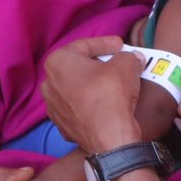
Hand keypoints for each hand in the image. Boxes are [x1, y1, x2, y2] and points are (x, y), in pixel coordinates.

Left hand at [41, 38, 147, 153]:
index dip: (106, 43)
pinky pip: (78, 108)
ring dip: (92, 84)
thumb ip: (128, 56)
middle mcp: (49, 83)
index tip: (120, 45)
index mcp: (57, 62)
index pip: (85, 45)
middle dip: (97, 64)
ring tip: (112, 84)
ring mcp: (53, 107)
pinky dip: (90, 103)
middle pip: (78, 67)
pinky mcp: (62, 126)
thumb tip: (132, 58)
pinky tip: (105, 105)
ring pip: (76, 89)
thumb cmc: (111, 93)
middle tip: (116, 63)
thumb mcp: (126, 64)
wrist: (109, 137)